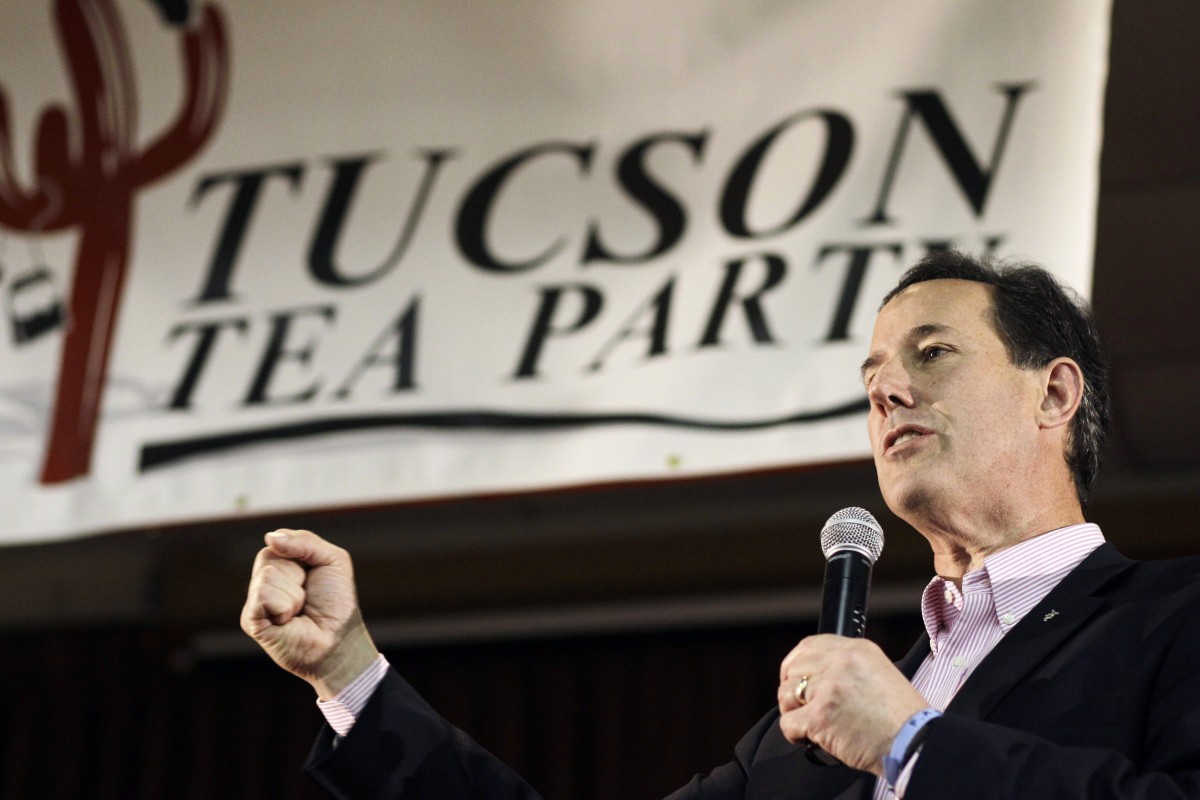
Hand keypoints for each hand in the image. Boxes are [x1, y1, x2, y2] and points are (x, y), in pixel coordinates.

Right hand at [240, 528, 379, 698]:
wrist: (338, 640)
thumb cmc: (336, 603)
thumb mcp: (333, 560)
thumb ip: (305, 541)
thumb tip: (269, 537)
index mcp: (281, 565)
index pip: (277, 541)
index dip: (301, 554)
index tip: (313, 575)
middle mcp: (264, 581)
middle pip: (268, 556)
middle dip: (297, 575)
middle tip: (306, 597)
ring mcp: (255, 600)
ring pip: (267, 575)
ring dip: (294, 594)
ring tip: (299, 611)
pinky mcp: (250, 620)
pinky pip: (262, 595)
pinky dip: (284, 606)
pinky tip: (287, 621)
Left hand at [776, 635, 927, 774]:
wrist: (913, 743)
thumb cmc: (902, 718)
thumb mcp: (880, 673)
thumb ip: (848, 668)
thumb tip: (818, 674)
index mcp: (856, 650)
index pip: (809, 645)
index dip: (796, 663)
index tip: (795, 677)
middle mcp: (840, 663)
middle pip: (793, 668)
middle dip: (792, 688)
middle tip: (801, 705)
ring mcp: (828, 688)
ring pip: (786, 693)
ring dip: (793, 710)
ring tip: (808, 723)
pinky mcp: (820, 716)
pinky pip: (788, 722)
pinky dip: (794, 733)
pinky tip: (809, 738)